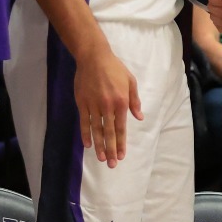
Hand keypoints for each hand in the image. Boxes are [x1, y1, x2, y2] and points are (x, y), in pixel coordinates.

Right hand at [75, 47, 142, 166]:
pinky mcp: (82, 102)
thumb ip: (134, 101)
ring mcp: (93, 105)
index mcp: (121, 102)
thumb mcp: (130, 82)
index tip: (122, 155)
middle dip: (111, 149)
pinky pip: (84, 121)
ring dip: (99, 145)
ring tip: (101, 158)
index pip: (121, 127)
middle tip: (112, 164)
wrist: (94, 57)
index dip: (121, 142)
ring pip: (96, 129)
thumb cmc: (115, 68)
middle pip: (109, 132)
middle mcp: (107, 106)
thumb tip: (139, 118)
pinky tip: (87, 144)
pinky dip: (85, 134)